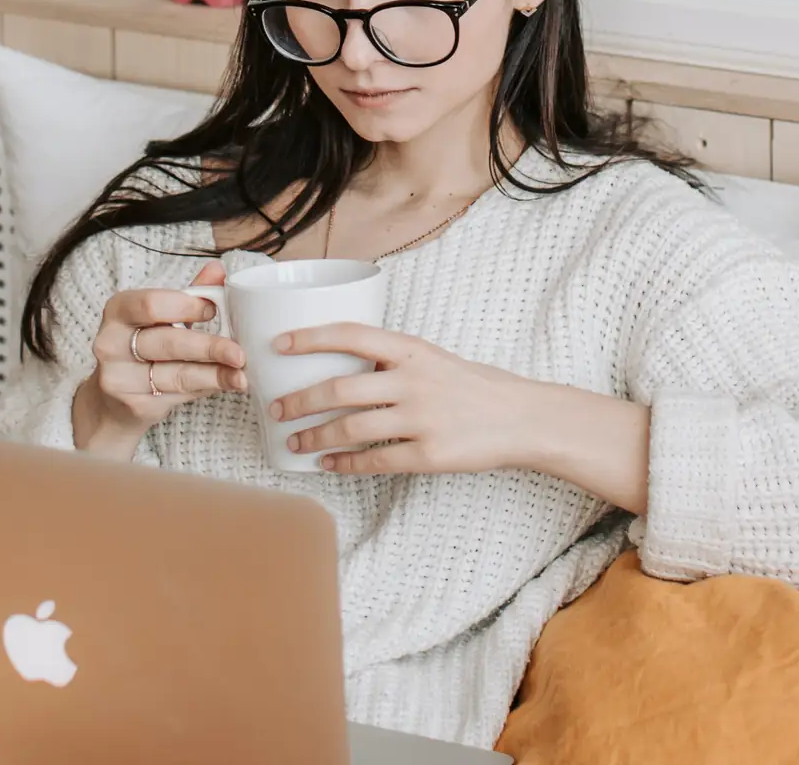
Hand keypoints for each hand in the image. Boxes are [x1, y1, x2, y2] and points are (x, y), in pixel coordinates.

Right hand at [75, 260, 245, 455]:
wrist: (111, 400)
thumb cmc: (141, 348)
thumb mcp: (159, 318)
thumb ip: (189, 295)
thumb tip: (218, 270)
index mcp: (118, 310)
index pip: (151, 305)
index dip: (186, 307)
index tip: (214, 310)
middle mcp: (111, 343)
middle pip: (167, 343)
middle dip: (208, 347)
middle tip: (239, 351)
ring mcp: (119, 378)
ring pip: (176, 374)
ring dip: (215, 374)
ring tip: (241, 374)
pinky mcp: (133, 406)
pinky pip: (179, 395)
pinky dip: (207, 388)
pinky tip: (227, 384)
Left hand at [268, 323, 535, 474]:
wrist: (523, 418)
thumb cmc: (474, 387)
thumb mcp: (434, 359)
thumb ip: (392, 362)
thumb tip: (339, 368)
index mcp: (412, 351)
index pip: (351, 335)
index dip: (309, 337)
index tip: (277, 345)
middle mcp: (413, 382)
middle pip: (339, 389)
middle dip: (299, 401)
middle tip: (275, 408)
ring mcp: (422, 419)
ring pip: (350, 429)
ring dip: (314, 436)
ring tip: (293, 441)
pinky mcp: (430, 455)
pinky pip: (375, 461)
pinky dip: (345, 464)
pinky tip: (327, 464)